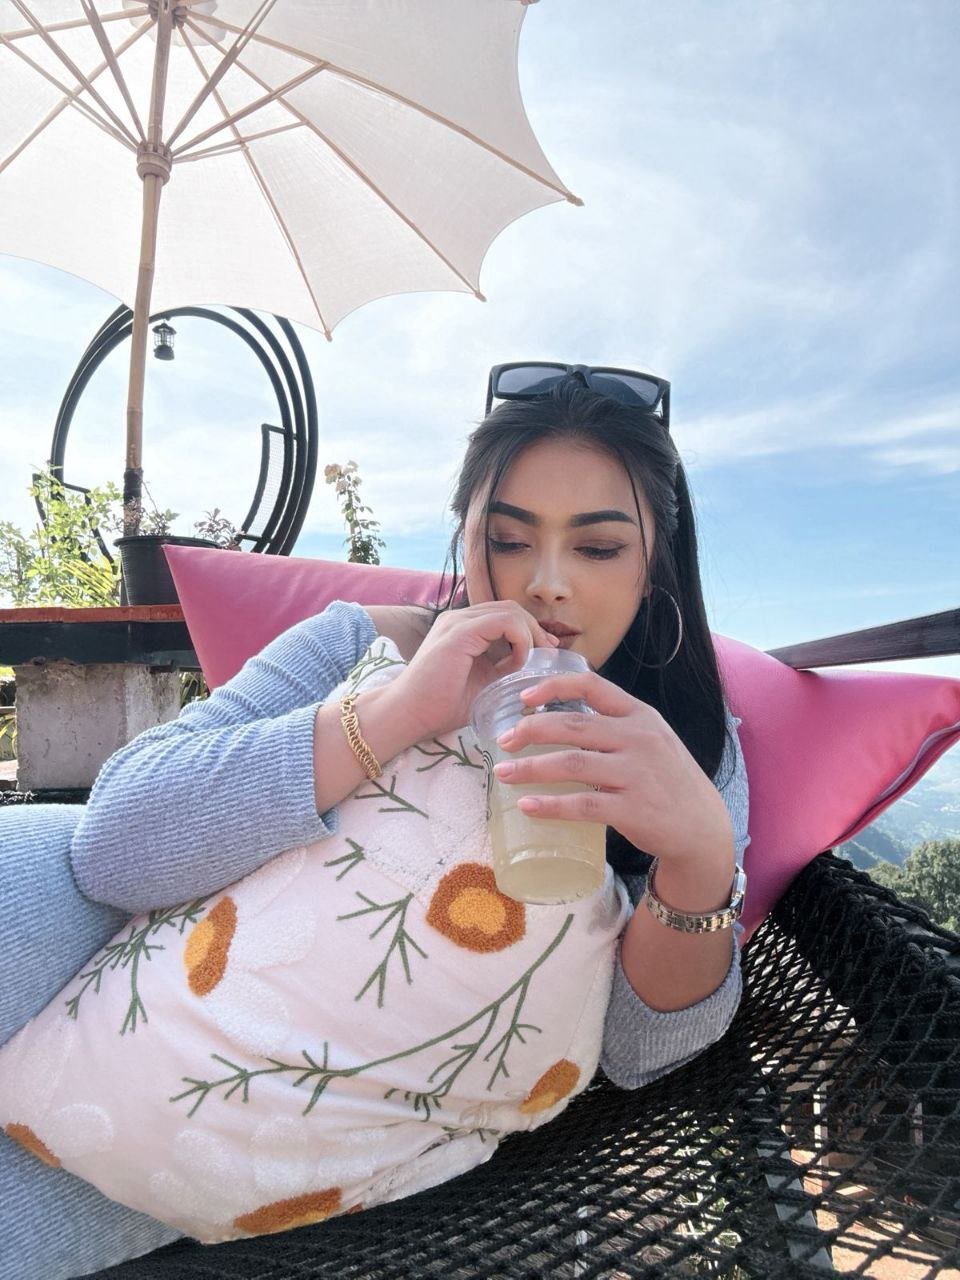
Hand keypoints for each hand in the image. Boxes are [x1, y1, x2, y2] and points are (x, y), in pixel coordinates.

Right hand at [382, 602, 559, 743]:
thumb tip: (534, 669)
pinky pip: (503, 622)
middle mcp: (459, 619)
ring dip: (529, 634)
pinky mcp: (459, 633)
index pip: (505, 615)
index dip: (530, 630)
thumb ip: (503, 670)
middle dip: (535, 629)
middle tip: (549, 653)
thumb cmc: (439, 706)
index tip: (545, 652)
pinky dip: (519, 640)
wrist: (407, 715)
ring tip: (532, 661)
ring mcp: (458, 623)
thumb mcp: (483, 684)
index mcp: (463, 629)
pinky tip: (518, 663)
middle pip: (510, 608)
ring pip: (510, 611)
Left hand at [492, 670, 734, 873]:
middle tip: (503, 741)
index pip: (592, 685)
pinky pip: (582, 804)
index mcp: (640, 716)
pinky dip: (550, 805)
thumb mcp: (651, 740)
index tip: (523, 696)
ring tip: (503, 774)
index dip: (554, 686)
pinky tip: (528, 806)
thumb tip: (557, 722)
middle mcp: (639, 739)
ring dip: (530, 768)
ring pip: (571, 764)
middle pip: (573, 726)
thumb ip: (614, 727)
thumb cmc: (667, 781)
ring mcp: (637, 774)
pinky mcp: (632, 809)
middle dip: (530, 731)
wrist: (702, 827)